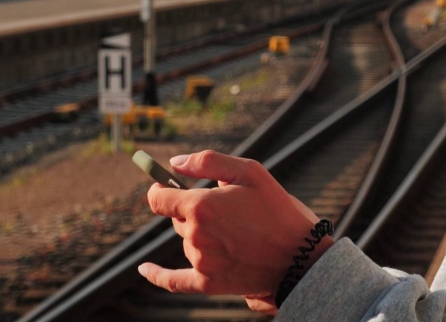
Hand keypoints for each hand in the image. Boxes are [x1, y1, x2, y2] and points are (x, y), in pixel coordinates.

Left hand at [139, 150, 331, 306]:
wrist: (301, 256)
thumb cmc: (278, 209)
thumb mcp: (249, 171)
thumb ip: (207, 161)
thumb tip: (174, 163)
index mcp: (201, 206)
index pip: (159, 197)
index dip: (159, 188)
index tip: (164, 185)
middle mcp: (196, 235)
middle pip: (176, 219)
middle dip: (191, 210)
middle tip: (225, 209)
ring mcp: (200, 262)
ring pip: (186, 242)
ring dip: (199, 234)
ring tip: (236, 233)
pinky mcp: (208, 283)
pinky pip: (173, 281)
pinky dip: (157, 275)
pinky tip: (144, 269)